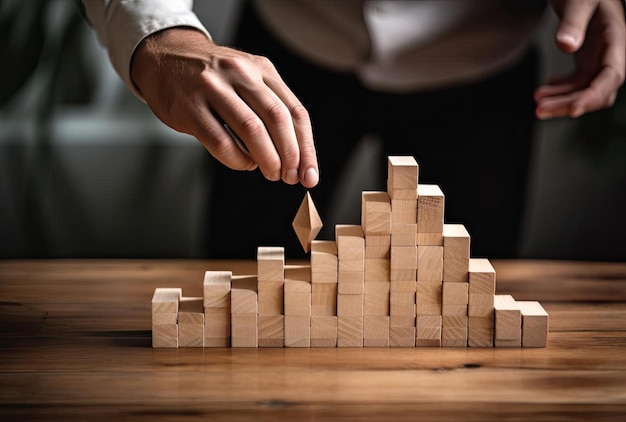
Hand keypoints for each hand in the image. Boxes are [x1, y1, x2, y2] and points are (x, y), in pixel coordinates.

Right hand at [130, 28, 318, 187]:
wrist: (164, 57)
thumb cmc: (212, 78)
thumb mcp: (247, 79)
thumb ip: (270, 108)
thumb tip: (296, 157)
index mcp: (262, 69)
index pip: (295, 112)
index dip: (307, 147)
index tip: (309, 174)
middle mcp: (241, 74)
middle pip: (277, 119)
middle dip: (290, 156)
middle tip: (289, 177)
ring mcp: (214, 88)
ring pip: (252, 130)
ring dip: (267, 159)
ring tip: (270, 173)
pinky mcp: (191, 107)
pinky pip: (221, 142)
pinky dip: (238, 160)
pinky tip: (244, 163)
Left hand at [535, 0, 625, 118]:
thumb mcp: (579, 1)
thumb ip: (573, 22)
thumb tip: (566, 46)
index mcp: (615, 38)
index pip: (613, 75)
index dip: (594, 95)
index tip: (574, 110)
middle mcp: (610, 53)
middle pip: (597, 89)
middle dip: (569, 103)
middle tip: (540, 110)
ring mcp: (598, 58)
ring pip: (584, 90)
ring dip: (562, 100)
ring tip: (537, 102)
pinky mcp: (587, 60)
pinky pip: (576, 83)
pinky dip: (560, 90)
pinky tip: (543, 90)